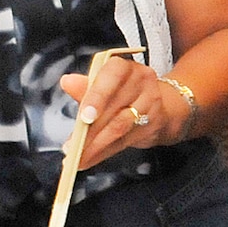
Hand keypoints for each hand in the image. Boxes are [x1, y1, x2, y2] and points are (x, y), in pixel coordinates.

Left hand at [59, 58, 178, 168]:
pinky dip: (104, 152)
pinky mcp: (153, 124)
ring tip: (78, 157)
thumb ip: (85, 86)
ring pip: (120, 127)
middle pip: (115, 108)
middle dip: (90, 130)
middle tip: (72, 147)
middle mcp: (141, 82)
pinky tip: (90, 158)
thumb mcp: (103, 83)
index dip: (97, 97)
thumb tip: (67, 81)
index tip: (84, 116)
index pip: (112, 77)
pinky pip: (124, 141)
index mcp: (125, 67)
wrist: (159, 104)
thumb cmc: (123, 91)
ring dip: (96, 146)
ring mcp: (150, 103)